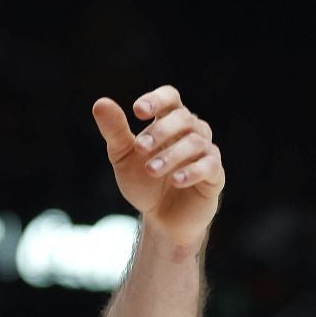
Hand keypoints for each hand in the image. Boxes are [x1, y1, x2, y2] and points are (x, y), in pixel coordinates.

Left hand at [92, 85, 224, 248]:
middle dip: (160, 131)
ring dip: (171, 155)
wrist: (161, 219)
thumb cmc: (144, 183)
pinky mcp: (215, 175)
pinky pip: (209, 166)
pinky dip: (192, 171)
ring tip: (151, 169)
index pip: (169, 98)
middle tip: (140, 148)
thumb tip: (100, 103)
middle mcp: (191, 131)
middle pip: (183, 118)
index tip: (138, 111)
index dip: (157, 100)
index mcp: (169, 122)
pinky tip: (176, 180)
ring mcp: (206, 151)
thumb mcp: (123, 157)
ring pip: (195, 142)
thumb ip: (114, 131)